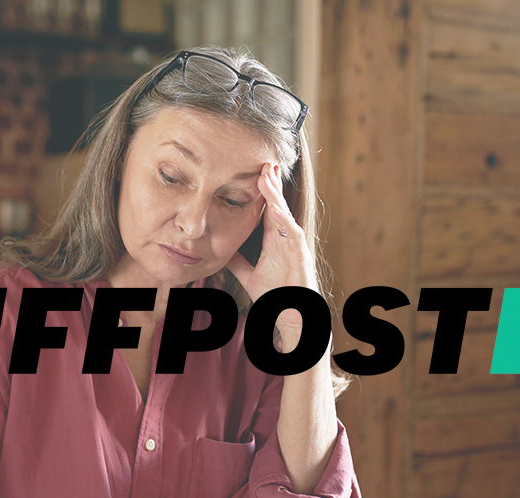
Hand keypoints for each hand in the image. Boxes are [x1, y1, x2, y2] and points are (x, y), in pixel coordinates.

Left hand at [226, 162, 317, 335]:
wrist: (292, 315)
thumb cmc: (277, 296)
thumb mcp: (250, 276)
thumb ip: (237, 263)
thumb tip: (219, 252)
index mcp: (273, 239)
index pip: (265, 208)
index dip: (259, 191)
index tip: (250, 171)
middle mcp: (285, 237)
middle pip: (276, 204)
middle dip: (270, 183)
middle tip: (262, 160)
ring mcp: (294, 244)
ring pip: (284, 212)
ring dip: (276, 194)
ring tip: (267, 174)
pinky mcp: (301, 254)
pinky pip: (292, 232)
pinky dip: (284, 218)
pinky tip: (276, 206)